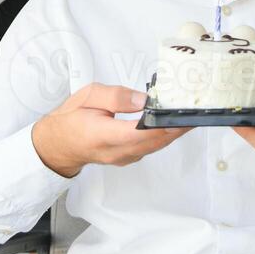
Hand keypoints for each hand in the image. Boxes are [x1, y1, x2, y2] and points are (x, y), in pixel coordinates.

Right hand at [31, 83, 188, 177]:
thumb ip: (116, 96)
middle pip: (155, 141)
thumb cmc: (70, 119)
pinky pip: (151, 147)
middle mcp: (117, 151)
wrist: (57, 145)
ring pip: (156, 146)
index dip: (164, 123)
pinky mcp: (128, 157)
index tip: (182, 112)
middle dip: (177, 126)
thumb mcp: (88, 96)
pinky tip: (171, 122)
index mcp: (104, 135)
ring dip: (174, 132)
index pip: (141, 132)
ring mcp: (124, 157)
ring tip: (189, 114)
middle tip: (196, 111)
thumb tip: (142, 99)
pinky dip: (164, 135)